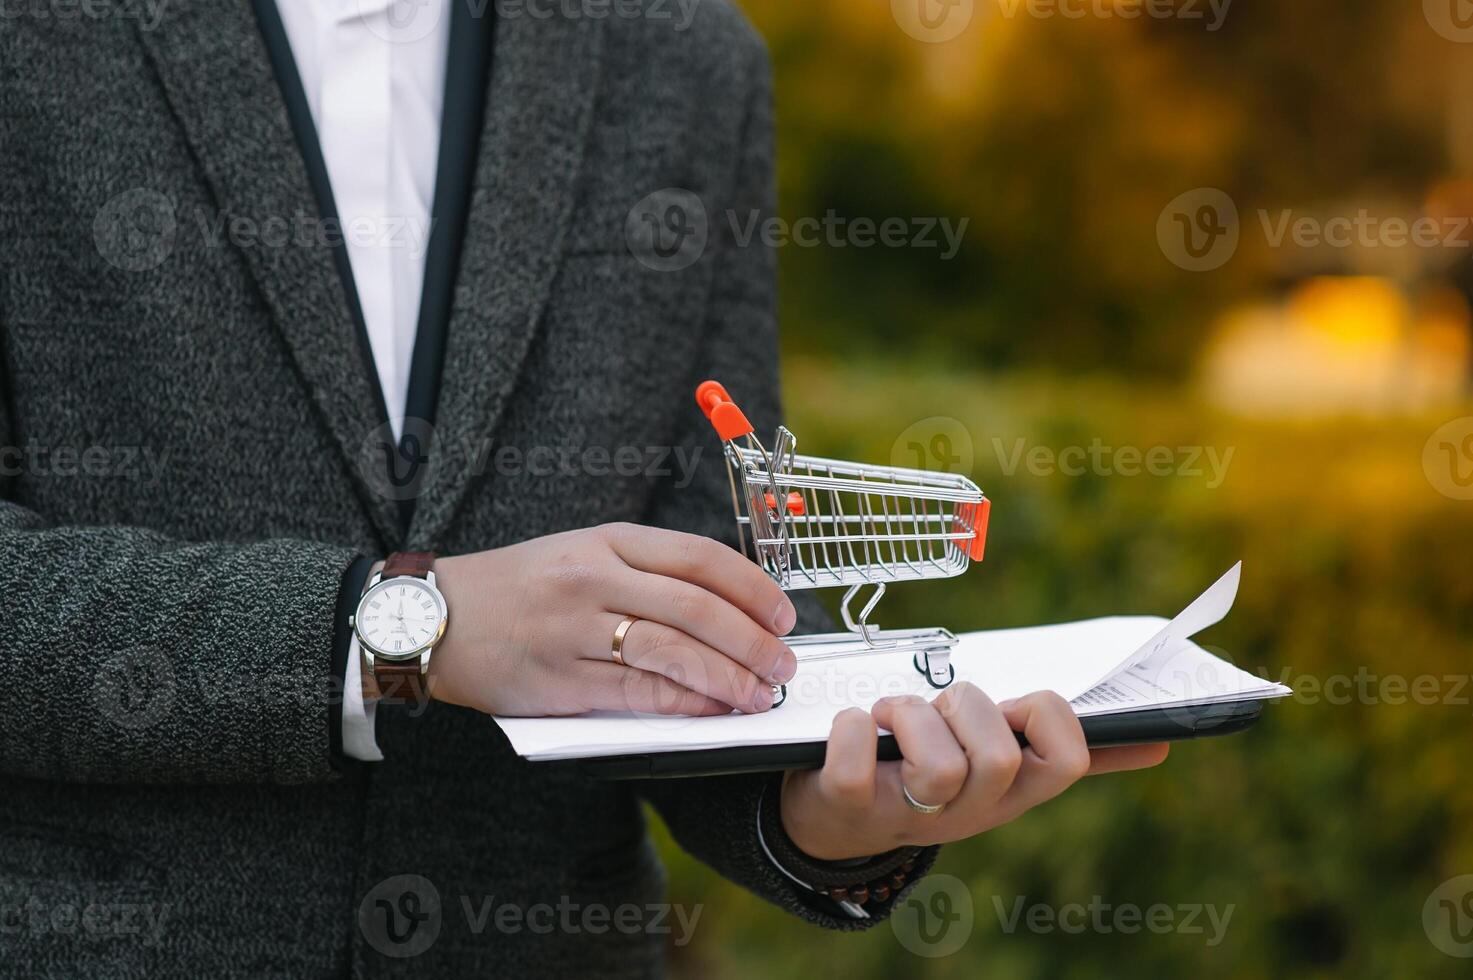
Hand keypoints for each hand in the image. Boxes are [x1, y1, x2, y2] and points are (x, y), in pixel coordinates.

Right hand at [424, 523, 798, 716]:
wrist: (436, 617)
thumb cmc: (520, 586)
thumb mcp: (582, 552)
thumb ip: (646, 570)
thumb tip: (727, 607)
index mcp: (607, 540)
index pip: (700, 557)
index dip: (754, 588)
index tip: (784, 614)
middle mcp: (595, 579)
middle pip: (697, 608)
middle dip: (754, 642)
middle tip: (784, 665)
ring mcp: (576, 630)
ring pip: (674, 653)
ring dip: (729, 679)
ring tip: (759, 696)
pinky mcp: (561, 680)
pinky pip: (639, 694)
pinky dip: (685, 705)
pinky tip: (711, 711)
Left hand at [779, 683, 1168, 860]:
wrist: (839, 819)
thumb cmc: (926, 771)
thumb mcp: (1000, 765)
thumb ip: (1067, 749)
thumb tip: (1157, 745)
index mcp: (1014, 790)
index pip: (1067, 756)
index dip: (1043, 712)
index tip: (1009, 704)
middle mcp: (970, 811)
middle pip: (1000, 758)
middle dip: (967, 708)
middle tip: (939, 708)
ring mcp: (910, 816)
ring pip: (937, 765)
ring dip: (909, 714)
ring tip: (890, 717)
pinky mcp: (849, 806)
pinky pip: (855, 762)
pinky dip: (850, 729)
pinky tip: (853, 730)